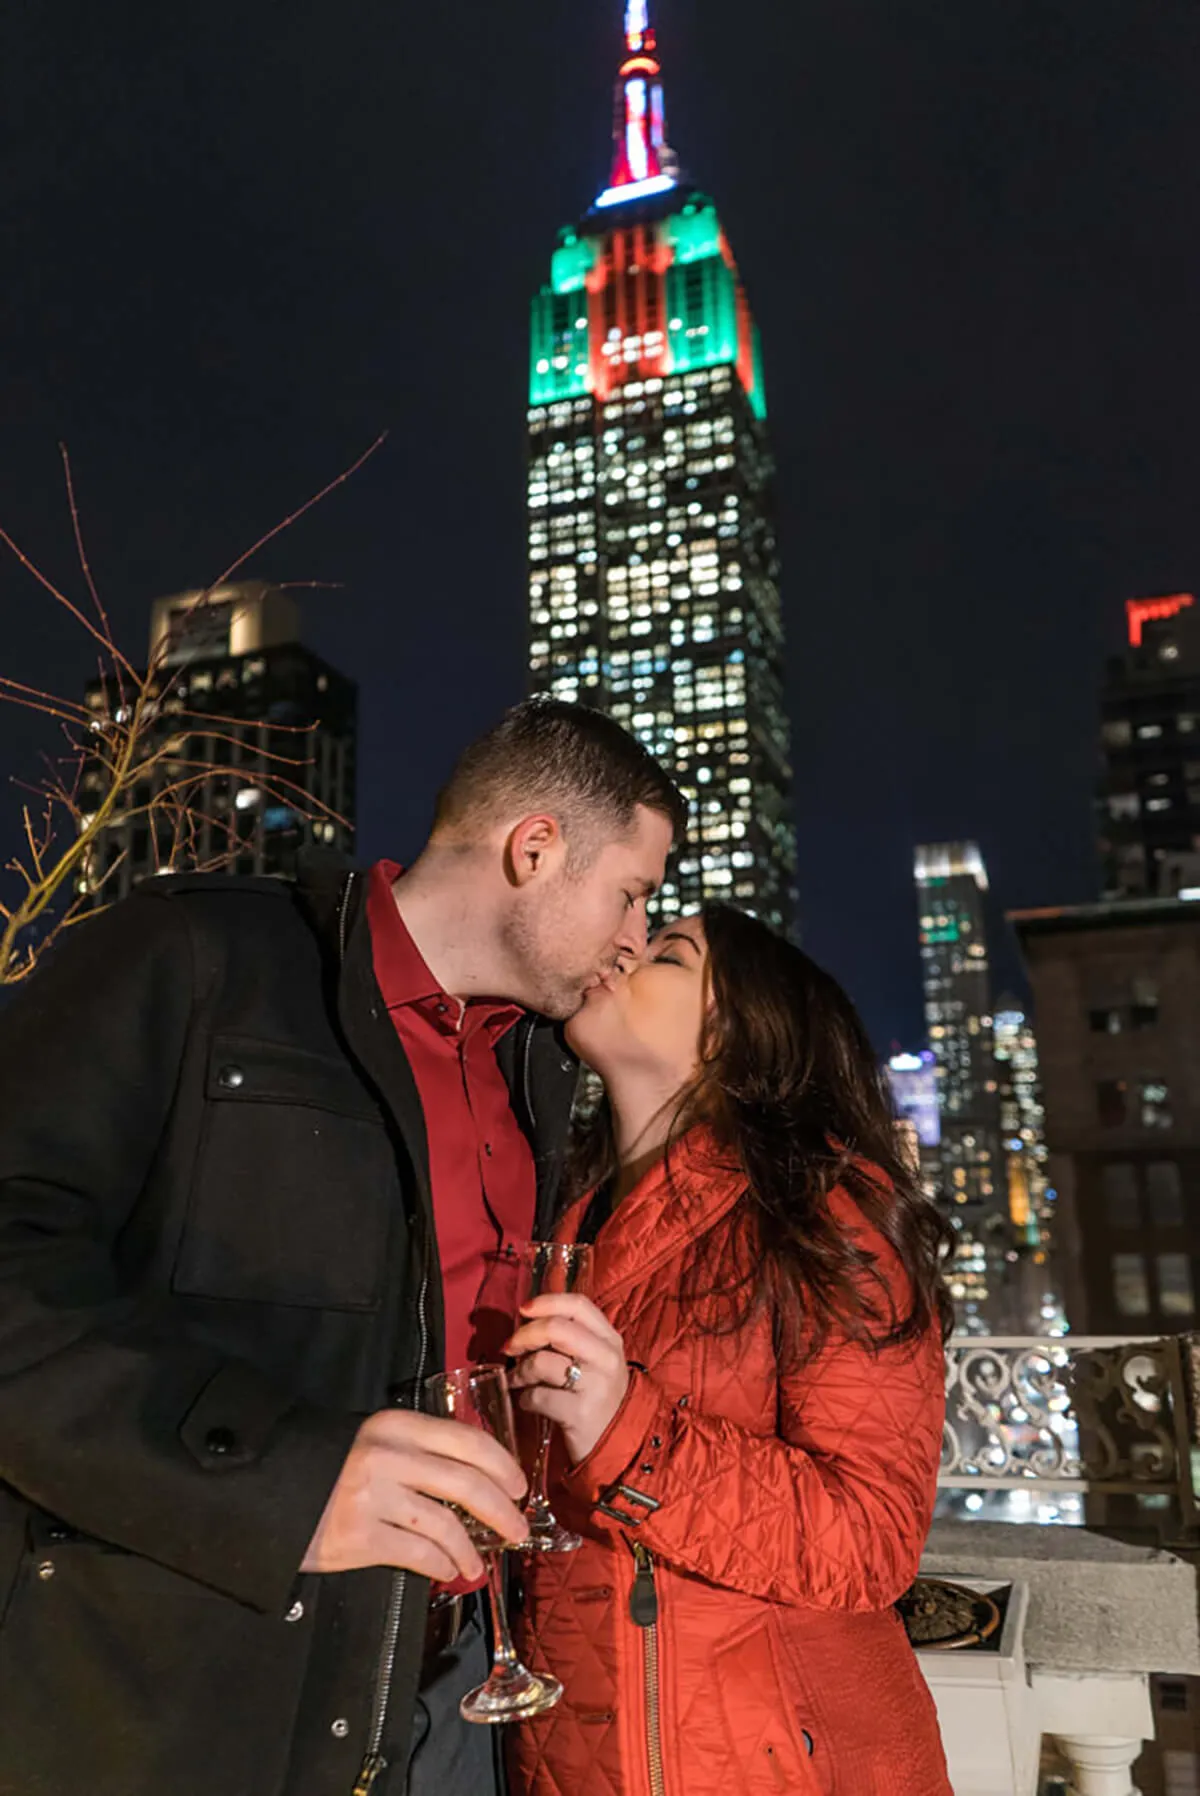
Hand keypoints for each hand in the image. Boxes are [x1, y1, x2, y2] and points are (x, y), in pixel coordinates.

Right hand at [301, 1409, 527, 1582]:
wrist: (268, 1486)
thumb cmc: (330, 1464)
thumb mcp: (375, 1440)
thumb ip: (418, 1450)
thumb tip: (475, 1480)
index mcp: (397, 1425)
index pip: (466, 1439)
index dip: (501, 1464)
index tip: (518, 1485)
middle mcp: (389, 1456)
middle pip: (466, 1483)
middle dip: (502, 1511)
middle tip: (518, 1529)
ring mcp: (374, 1497)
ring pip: (446, 1525)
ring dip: (472, 1548)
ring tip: (479, 1562)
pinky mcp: (359, 1537)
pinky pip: (418, 1554)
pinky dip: (443, 1566)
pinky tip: (450, 1570)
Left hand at [506, 1292, 629, 1464]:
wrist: (619, 1444)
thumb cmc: (598, 1396)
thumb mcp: (596, 1360)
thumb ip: (571, 1336)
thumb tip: (527, 1318)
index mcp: (609, 1339)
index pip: (578, 1304)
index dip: (546, 1301)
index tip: (523, 1310)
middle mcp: (606, 1357)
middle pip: (556, 1328)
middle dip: (523, 1335)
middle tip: (509, 1348)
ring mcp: (595, 1385)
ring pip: (542, 1362)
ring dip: (519, 1371)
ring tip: (517, 1380)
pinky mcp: (580, 1414)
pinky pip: (538, 1396)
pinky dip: (525, 1399)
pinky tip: (529, 1403)